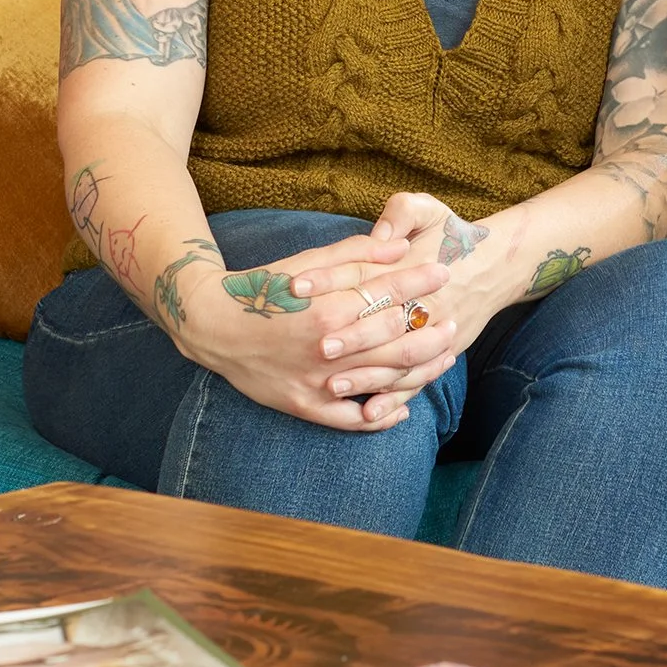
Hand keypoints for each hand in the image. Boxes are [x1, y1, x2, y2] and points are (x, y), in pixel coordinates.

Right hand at [181, 230, 455, 430]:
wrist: (213, 327)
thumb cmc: (263, 288)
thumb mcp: (307, 262)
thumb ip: (354, 254)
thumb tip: (399, 247)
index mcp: (327, 307)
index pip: (387, 294)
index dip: (419, 281)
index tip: (445, 272)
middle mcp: (327, 348)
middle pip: (395, 340)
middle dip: (430, 328)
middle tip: (454, 319)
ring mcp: (318, 382)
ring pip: (384, 380)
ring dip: (420, 369)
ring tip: (445, 357)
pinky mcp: (306, 406)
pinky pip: (352, 419)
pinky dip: (381, 417)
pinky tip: (403, 409)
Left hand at [323, 191, 507, 403]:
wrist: (496, 265)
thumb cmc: (453, 236)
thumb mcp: (430, 210)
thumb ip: (403, 212)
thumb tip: (382, 234)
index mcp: (412, 268)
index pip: (365, 274)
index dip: (330, 278)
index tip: (296, 285)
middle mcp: (423, 306)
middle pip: (382, 324)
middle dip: (350, 337)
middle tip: (318, 347)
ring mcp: (432, 336)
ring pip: (397, 362)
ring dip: (364, 376)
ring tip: (331, 385)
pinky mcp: (438, 356)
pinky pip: (415, 384)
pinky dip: (393, 400)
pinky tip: (368, 412)